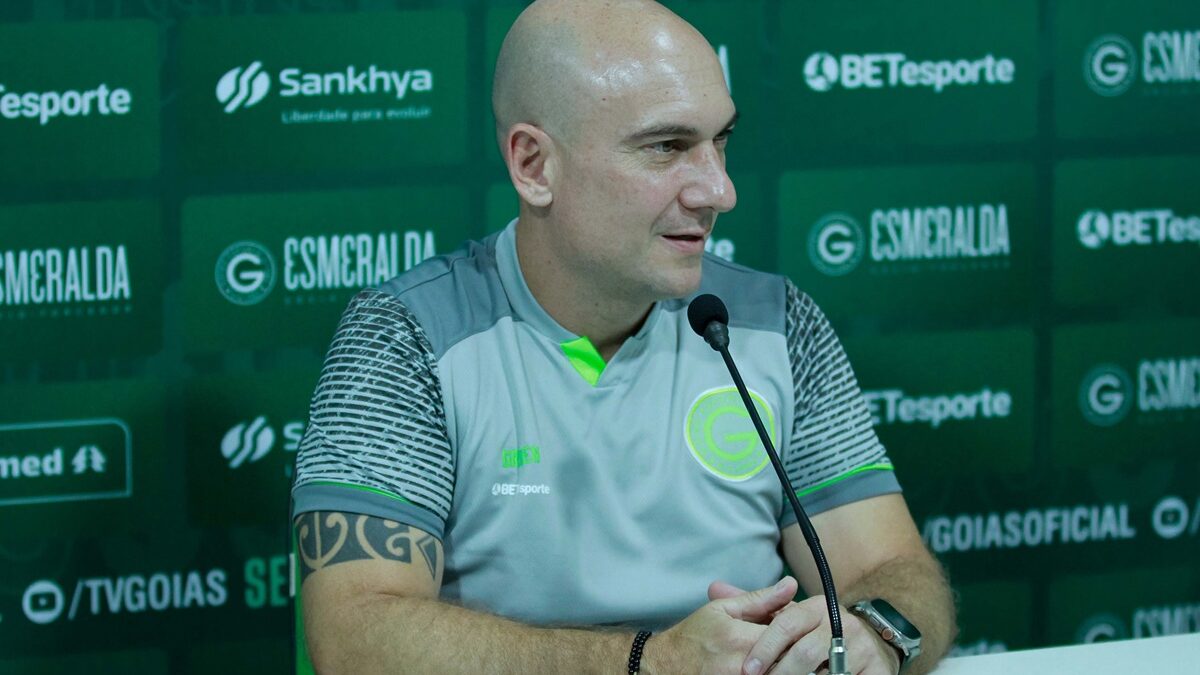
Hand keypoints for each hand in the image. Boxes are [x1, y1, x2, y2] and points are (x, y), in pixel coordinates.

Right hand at [647, 578, 797, 674]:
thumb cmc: (693, 637)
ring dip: (786, 664)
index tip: (798, 626)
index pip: (789, 633)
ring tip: (781, 655)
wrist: (665, 668)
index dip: (798, 628)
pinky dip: (774, 672)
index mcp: (741, 640)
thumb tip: (790, 585)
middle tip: (793, 642)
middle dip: (795, 649)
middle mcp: (745, 669)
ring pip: (783, 673)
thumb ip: (760, 600)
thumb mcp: (722, 610)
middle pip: (790, 659)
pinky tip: (768, 665)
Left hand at [707, 579, 900, 674]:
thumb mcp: (789, 617)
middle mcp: (841, 623)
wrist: (874, 641)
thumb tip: (713, 587)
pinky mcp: (879, 669)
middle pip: (806, 651)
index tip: (747, 670)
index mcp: (817, 607)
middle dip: (781, 672)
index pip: (787, 624)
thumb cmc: (817, 633)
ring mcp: (863, 646)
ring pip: (828, 671)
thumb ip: (754, 606)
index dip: (765, 648)